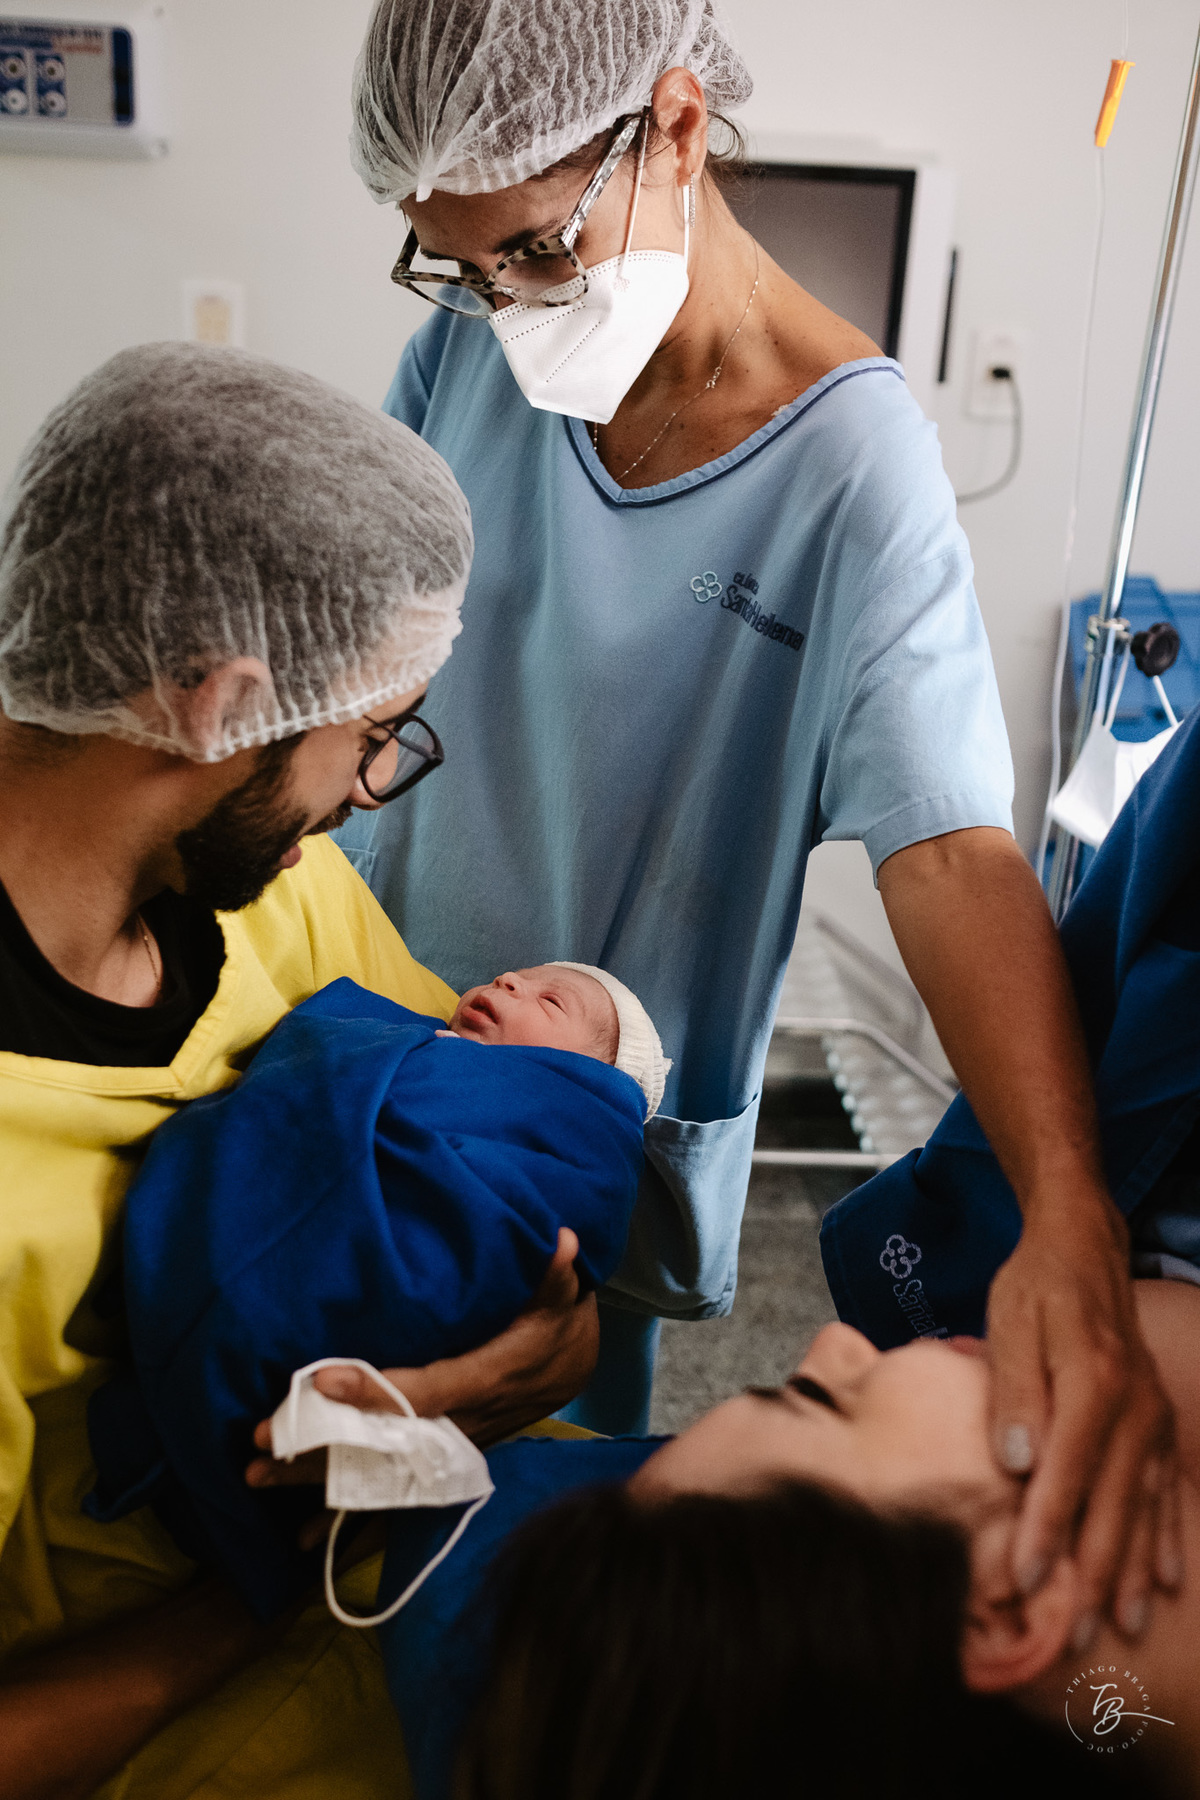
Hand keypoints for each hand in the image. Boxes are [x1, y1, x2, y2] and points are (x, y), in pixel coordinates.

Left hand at [246, 1228, 597, 1501]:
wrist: (572, 1366)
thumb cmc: (556, 1324)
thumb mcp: (561, 1296)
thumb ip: (557, 1274)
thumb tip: (561, 1240)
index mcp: (484, 1382)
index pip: (423, 1391)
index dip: (374, 1392)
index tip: (322, 1380)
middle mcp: (461, 1426)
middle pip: (384, 1443)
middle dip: (323, 1444)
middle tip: (263, 1441)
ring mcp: (447, 1449)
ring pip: (378, 1471)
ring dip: (318, 1476)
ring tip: (256, 1476)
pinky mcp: (440, 1460)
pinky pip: (391, 1493)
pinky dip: (348, 1515)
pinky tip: (303, 1538)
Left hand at [986, 1195, 1181, 1643]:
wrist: (1085, 1249)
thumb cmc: (1036, 1288)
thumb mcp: (1009, 1325)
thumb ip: (1013, 1394)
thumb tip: (1016, 1462)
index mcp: (1091, 1380)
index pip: (1065, 1470)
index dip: (1046, 1529)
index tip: (1026, 1579)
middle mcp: (1134, 1405)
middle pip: (1113, 1502)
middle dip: (1093, 1572)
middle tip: (1075, 1634)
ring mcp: (1154, 1417)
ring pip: (1146, 1506)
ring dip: (1135, 1570)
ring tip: (1125, 1626)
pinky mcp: (1161, 1422)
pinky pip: (1169, 1490)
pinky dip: (1168, 1537)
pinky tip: (1166, 1580)